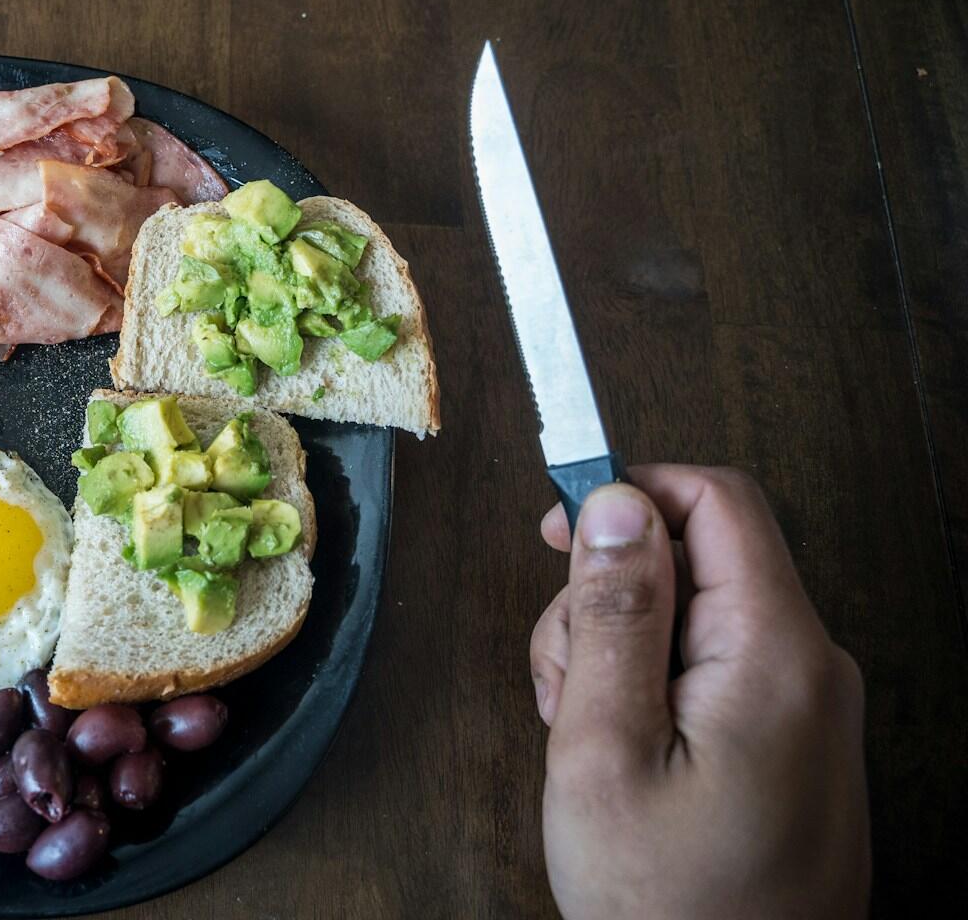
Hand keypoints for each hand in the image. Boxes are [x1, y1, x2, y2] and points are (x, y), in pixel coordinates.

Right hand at [529, 466, 868, 918]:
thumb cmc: (670, 904)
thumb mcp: (605, 752)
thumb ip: (613, 618)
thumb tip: (616, 502)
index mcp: (775, 655)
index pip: (716, 500)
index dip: (630, 491)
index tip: (559, 528)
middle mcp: (811, 667)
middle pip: (696, 557)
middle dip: (608, 596)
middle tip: (562, 683)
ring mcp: (807, 706)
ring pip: (693, 613)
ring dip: (618, 650)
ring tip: (586, 736)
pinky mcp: (791, 739)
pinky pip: (710, 667)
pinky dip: (649, 689)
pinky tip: (620, 755)